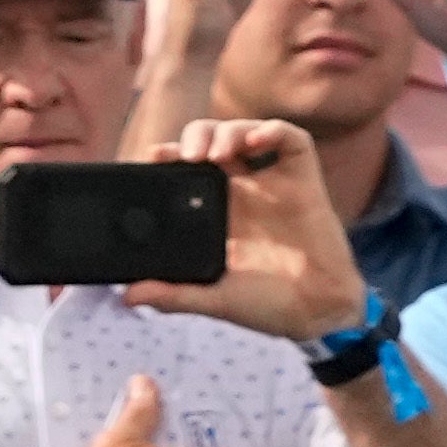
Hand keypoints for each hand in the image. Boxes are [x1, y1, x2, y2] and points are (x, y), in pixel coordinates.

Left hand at [127, 118, 368, 343]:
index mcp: (219, 214)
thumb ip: (174, 295)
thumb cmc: (269, 307)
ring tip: (217, 151)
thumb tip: (128, 296)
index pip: (189, 169)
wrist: (318, 315)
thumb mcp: (214, 299)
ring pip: (248, 133)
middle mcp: (245, 192)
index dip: (170, 156)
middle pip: (214, 141)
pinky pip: (293, 140)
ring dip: (228, 131)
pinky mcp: (305, 181)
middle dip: (196, 135)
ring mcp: (275, 185)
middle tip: (186, 154)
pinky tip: (255, 142)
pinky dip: (273, 131)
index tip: (152, 157)